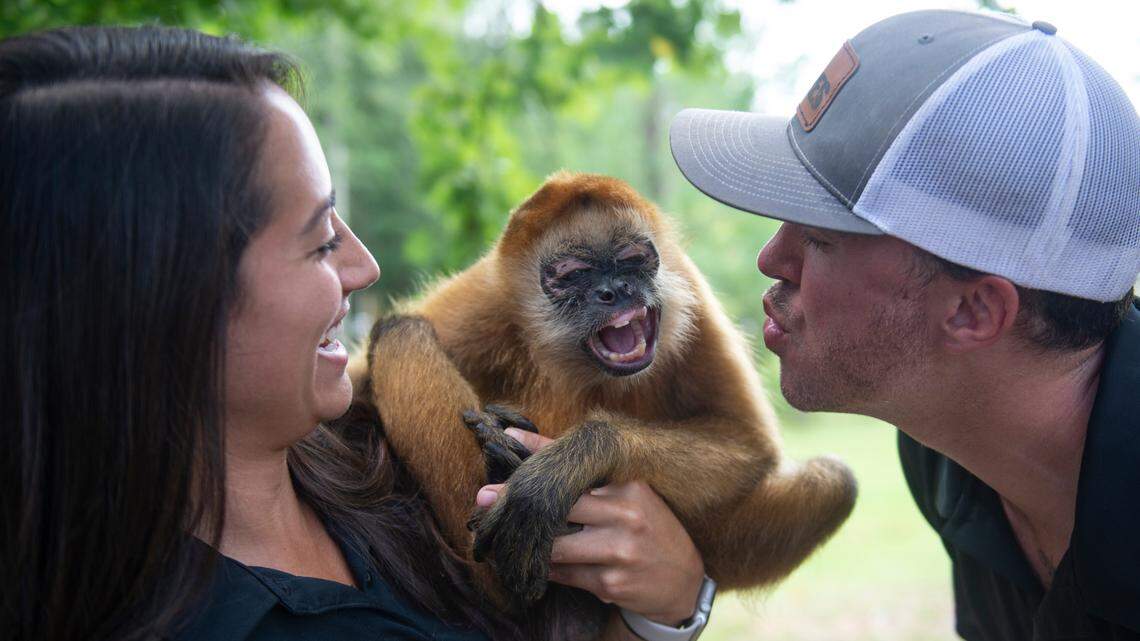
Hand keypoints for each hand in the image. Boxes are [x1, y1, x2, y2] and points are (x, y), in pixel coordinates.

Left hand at [475, 428, 704, 625]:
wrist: (683, 581)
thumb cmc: (648, 526)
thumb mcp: (625, 492)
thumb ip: (577, 466)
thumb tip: (515, 435)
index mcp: (629, 486)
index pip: (571, 474)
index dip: (530, 473)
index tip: (495, 469)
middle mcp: (626, 515)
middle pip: (557, 508)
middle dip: (515, 507)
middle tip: (480, 502)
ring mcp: (619, 551)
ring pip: (554, 546)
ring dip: (527, 544)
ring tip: (505, 537)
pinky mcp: (610, 583)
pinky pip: (562, 574)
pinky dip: (545, 568)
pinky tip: (535, 562)